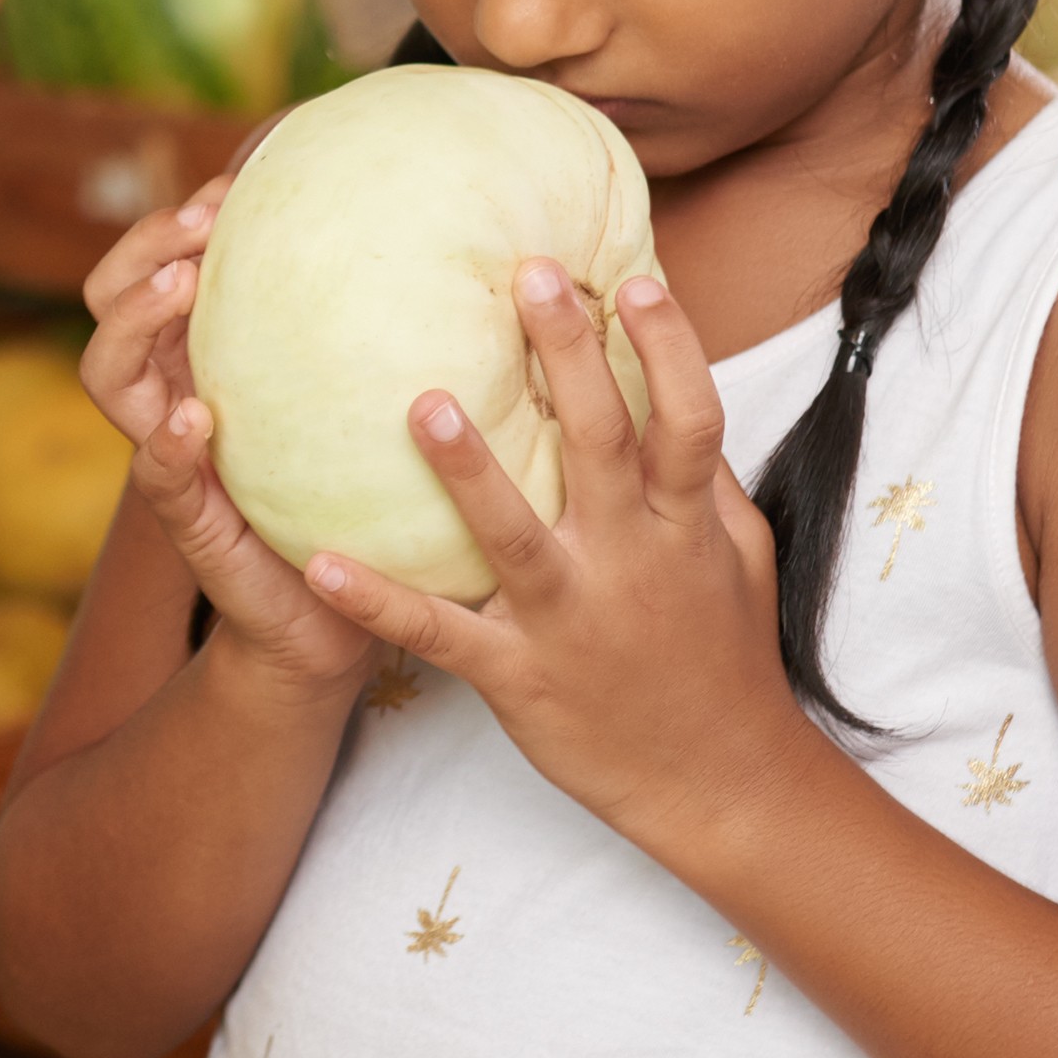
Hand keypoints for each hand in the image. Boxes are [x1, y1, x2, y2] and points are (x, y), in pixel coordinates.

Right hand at [76, 164, 370, 697]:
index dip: (174, 218)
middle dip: (142, 249)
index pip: (152, 263)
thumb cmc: (357, 488)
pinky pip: (158, 474)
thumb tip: (453, 221)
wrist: (342, 612)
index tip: (233, 185)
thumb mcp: (358, 393)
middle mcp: (170, 392)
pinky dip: (170, 441)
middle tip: (201, 222)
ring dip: (137, 319)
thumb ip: (370, 324)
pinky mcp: (189, 520)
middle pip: (107, 300)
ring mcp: (168, 453)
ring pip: (107, 372)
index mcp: (204, 354)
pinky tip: (199, 417)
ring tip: (182, 288)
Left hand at [302, 263, 813, 855]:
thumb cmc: (725, 657)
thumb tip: (670, 386)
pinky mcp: (519, 677)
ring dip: (466, 468)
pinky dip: (379, 602)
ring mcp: (571, 620)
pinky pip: (440, 635)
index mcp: (685, 526)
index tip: (634, 277)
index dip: (668, 347)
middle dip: (567, 356)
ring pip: (512, 534)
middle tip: (528, 274)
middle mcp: (630, 561)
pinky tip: (318, 564)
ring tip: (421, 401)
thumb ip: (704, 479)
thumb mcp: (739, 559)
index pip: (687, 421)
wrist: (718, 784)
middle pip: (599, 444)